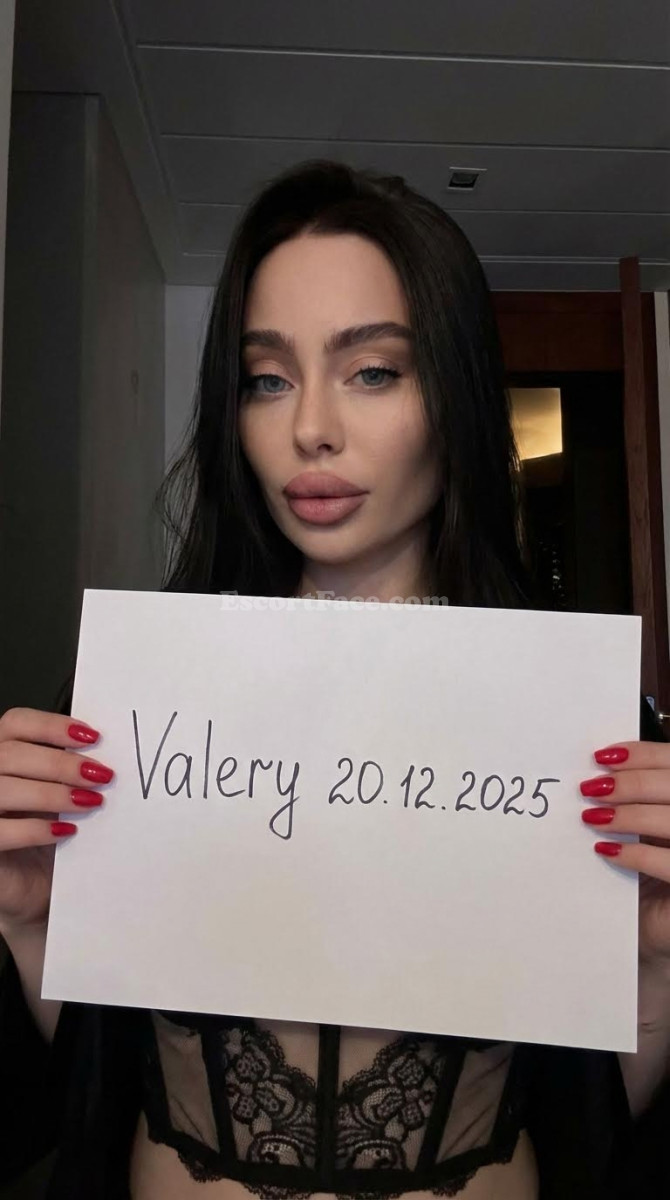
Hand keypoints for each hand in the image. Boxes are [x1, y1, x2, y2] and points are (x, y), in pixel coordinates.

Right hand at [0, 706, 113, 935]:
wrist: (31, 887)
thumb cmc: (44, 836)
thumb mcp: (58, 796)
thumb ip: (69, 772)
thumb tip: (104, 755)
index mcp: (1, 755)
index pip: (16, 723)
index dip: (53, 725)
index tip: (93, 738)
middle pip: (11, 753)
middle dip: (61, 763)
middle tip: (101, 776)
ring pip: (3, 788)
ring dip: (53, 794)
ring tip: (90, 803)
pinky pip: (1, 831)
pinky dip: (36, 829)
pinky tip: (66, 833)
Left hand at [579, 741, 669, 965]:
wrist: (659, 924)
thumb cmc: (655, 871)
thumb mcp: (649, 829)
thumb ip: (640, 799)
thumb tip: (602, 770)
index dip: (643, 754)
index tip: (604, 757)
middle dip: (631, 783)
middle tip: (591, 789)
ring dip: (630, 816)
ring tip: (594, 818)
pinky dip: (636, 854)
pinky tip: (607, 850)